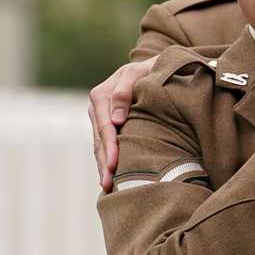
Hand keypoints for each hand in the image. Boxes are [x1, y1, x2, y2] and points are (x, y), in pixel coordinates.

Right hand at [89, 56, 158, 191]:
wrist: (157, 66)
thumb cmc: (152, 69)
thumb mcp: (140, 72)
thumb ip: (125, 90)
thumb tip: (116, 120)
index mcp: (101, 95)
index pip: (105, 127)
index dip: (109, 147)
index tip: (113, 165)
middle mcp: (97, 108)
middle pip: (100, 140)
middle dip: (104, 163)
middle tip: (109, 185)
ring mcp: (102, 119)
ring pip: (100, 146)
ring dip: (103, 167)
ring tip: (108, 188)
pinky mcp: (109, 126)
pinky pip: (105, 146)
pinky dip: (107, 162)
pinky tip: (112, 180)